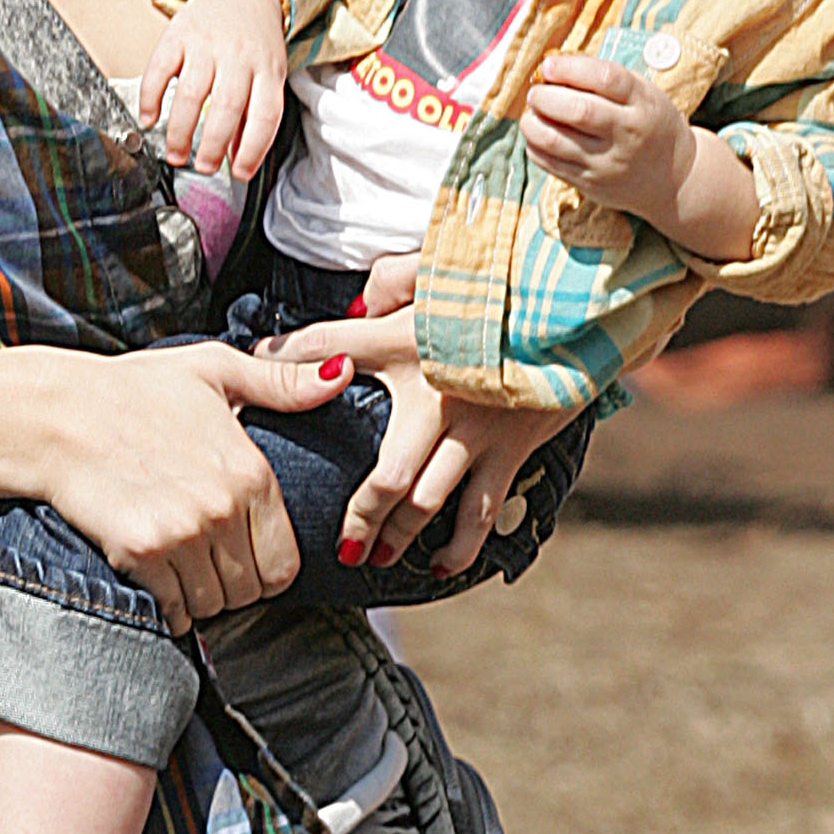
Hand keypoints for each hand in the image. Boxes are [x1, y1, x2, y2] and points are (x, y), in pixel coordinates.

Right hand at [30, 336, 359, 632]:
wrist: (57, 414)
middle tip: (207, 560)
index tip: (241, 552)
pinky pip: (175, 610)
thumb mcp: (214, 370)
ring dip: (200, 596)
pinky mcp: (141, 553)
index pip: (285, 562)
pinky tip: (156, 574)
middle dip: (233, 584)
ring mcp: (183, 534)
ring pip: (214, 604)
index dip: (265, 566)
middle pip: (251, 592)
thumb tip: (340, 374)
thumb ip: (282, 383)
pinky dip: (169, 605)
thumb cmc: (134, 389)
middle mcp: (224, 509)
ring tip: (179, 563)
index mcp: (252, 473)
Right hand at [138, 0, 290, 176]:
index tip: (240, 173)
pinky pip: (160, 69)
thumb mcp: (267, 74)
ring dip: (181, 131)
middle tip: (203, 167)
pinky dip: (151, 98)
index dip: (253, 149)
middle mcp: (239, 55)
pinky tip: (149, 120)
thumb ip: (254, 115)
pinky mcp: (179, 34)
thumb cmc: (254, 41)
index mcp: (267, 69)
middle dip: (213, 145)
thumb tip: (238, 161)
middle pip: (227, 106)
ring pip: (192, 93)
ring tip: (176, 154)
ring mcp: (208, 43)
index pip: (265, 115)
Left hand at [270, 297, 570, 571]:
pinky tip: (443, 562)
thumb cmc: (501, 283)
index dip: (286, 361)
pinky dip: (462, 543)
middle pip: (389, 477)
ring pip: (431, 502)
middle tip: (341, 546)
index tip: (253, 376)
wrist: (580, 299)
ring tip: (379, 557)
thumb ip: (390, 282)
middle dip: (361, 517)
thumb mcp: (439, 270)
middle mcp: (440, 398)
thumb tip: (356, 308)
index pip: (331, 350)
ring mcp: (480, 431)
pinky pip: (484, 508)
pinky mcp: (515, 447)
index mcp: (412, 346)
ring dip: (403, 535)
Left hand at [521, 48, 756, 260]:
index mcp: (643, 103)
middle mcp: (627, 133)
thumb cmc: (649, 123)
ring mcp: (608, 162)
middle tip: (535, 92)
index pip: (606, 78)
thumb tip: (552, 67)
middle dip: (546, 97)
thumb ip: (604, 79)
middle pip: (579, 111)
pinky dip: (534, 145)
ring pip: (556, 141)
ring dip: (533, 123)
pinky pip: (550, 164)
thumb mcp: (643, 94)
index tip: (548, 65)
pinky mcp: (591, 183)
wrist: (672, 178)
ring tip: (531, 113)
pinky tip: (536, 134)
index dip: (571, 68)